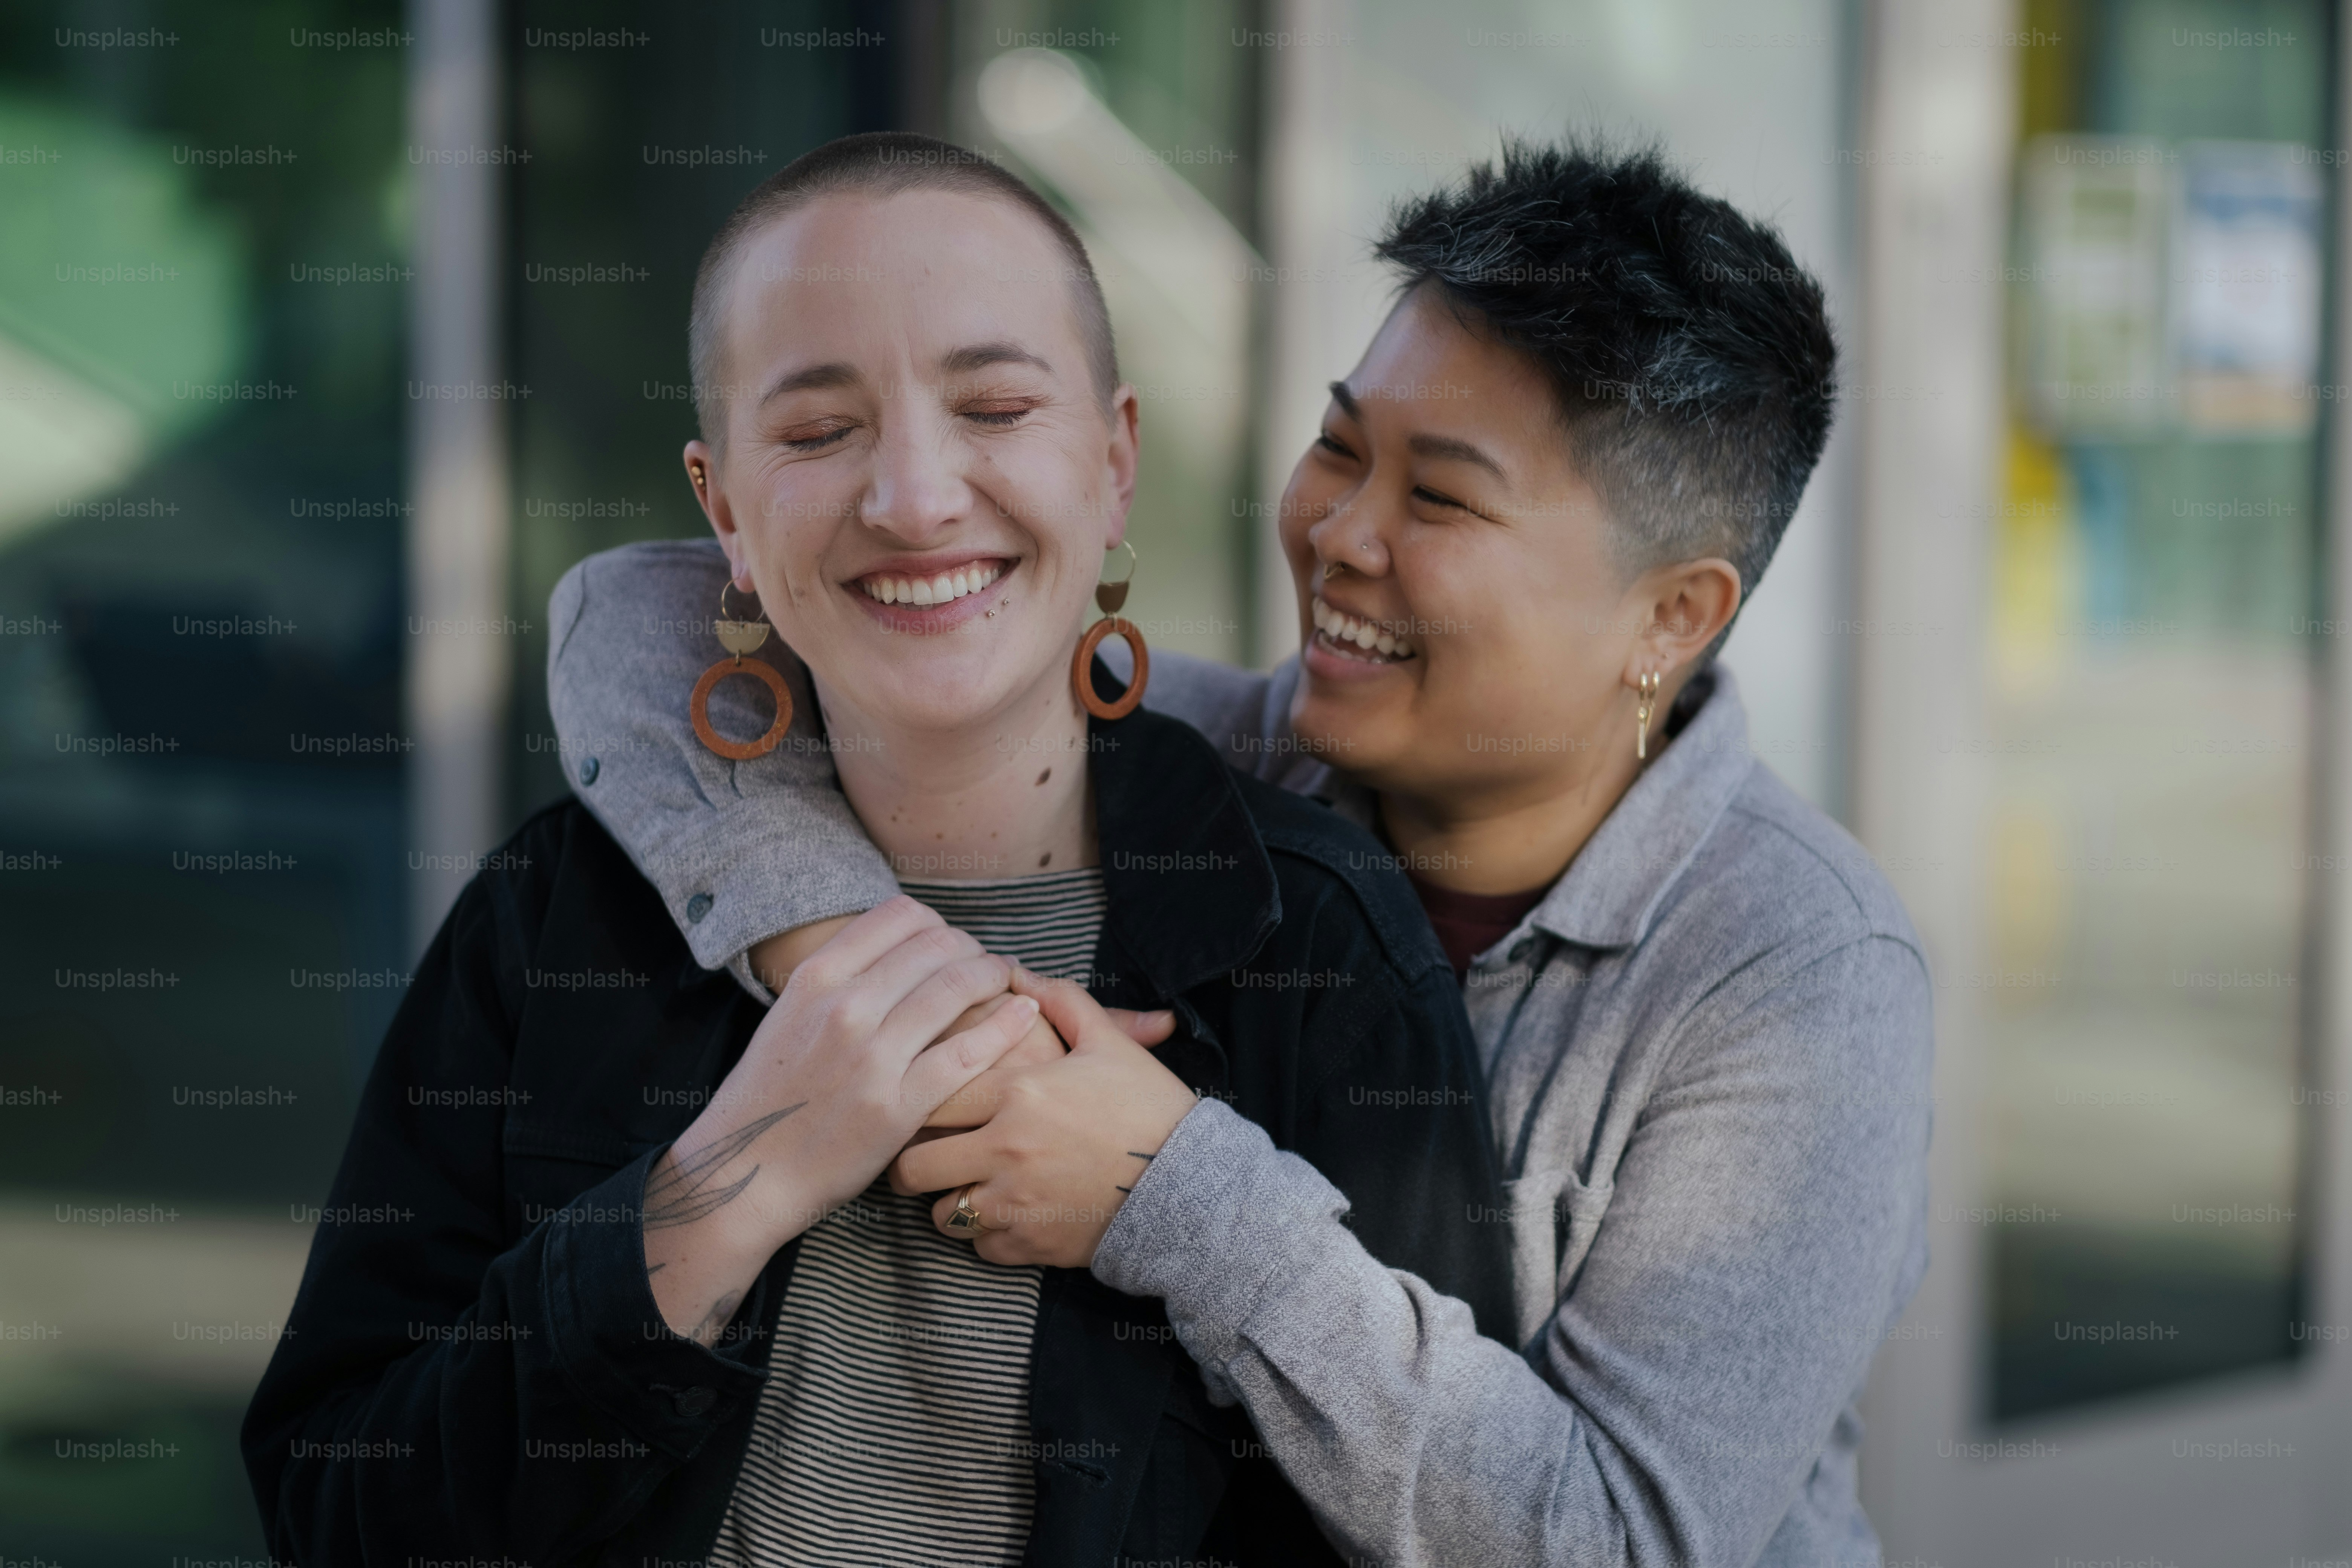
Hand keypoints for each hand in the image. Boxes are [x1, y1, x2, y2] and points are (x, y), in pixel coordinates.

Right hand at [642, 898, 1037, 1341]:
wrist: (748, 1173)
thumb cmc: (773, 1095)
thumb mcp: (789, 1015)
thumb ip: (838, 978)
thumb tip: (896, 948)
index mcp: (816, 978)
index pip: (899, 915)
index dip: (937, 923)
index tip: (949, 942)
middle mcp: (845, 1008)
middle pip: (936, 945)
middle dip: (970, 948)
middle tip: (985, 964)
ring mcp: (872, 1057)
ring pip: (956, 987)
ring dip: (993, 975)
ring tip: (1007, 981)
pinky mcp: (898, 1106)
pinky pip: (968, 1052)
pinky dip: (1005, 1026)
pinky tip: (1025, 1016)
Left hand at [887, 970, 1196, 1267]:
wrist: (1192, 1182)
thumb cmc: (1148, 1106)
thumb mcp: (1107, 1043)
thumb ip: (1061, 1002)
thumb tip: (1017, 973)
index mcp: (1016, 1093)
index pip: (929, 1095)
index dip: (912, 1100)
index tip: (914, 1102)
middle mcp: (1004, 1149)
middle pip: (915, 1167)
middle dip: (909, 1163)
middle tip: (918, 1156)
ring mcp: (1014, 1202)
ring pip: (942, 1215)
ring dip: (947, 1202)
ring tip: (962, 1188)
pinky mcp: (1030, 1244)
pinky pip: (980, 1247)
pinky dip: (986, 1236)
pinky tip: (1004, 1216)